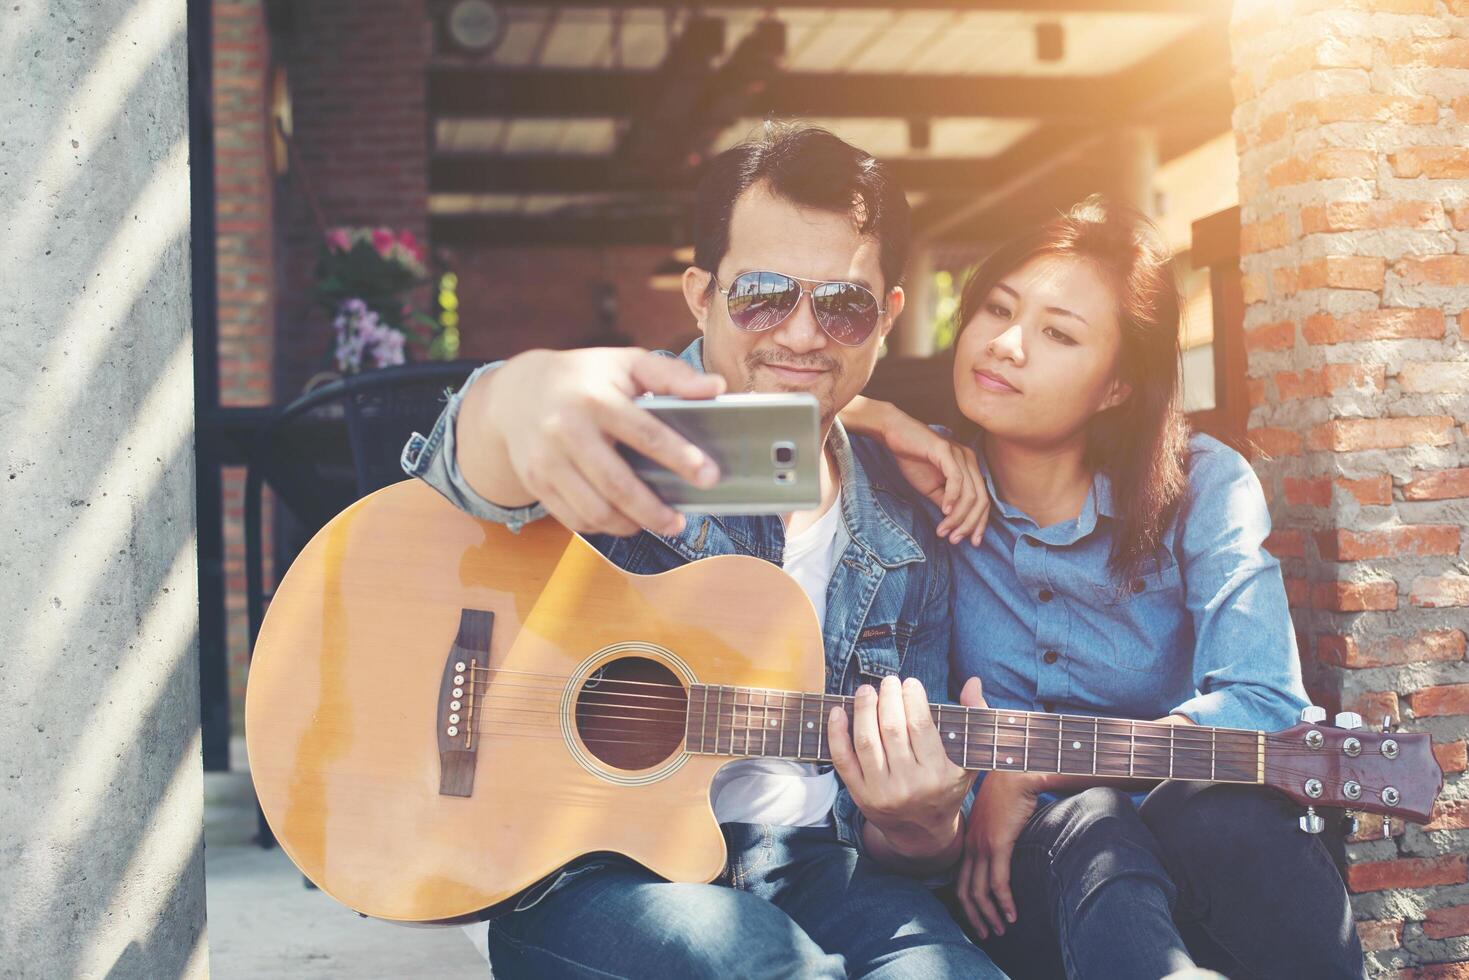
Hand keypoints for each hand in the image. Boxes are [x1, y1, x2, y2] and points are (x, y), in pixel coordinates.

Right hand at [475, 348, 724, 535]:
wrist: (517, 392)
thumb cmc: (585, 378)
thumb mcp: (627, 364)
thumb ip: (672, 376)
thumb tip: (716, 389)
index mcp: (595, 399)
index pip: (645, 434)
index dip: (680, 458)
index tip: (709, 477)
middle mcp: (566, 430)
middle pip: (617, 484)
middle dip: (654, 510)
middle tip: (681, 522)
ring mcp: (546, 460)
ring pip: (594, 510)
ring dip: (631, 525)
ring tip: (656, 523)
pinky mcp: (535, 481)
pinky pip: (573, 518)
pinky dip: (603, 527)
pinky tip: (623, 520)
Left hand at [828, 676, 985, 863]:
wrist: (923, 834)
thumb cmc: (947, 788)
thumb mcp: (969, 760)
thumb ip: (974, 719)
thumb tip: (972, 681)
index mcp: (938, 775)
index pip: (920, 726)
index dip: (912, 698)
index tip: (910, 682)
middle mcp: (909, 785)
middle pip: (891, 730)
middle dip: (888, 698)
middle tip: (888, 681)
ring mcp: (882, 792)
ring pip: (866, 741)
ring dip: (863, 709)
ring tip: (866, 691)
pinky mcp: (860, 796)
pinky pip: (843, 760)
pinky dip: (837, 734)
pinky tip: (838, 711)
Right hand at [878, 408, 987, 545]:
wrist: (894, 435)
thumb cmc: (912, 459)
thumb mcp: (931, 488)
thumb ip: (946, 502)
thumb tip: (955, 523)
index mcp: (970, 468)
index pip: (984, 500)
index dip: (980, 523)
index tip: (972, 542)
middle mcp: (970, 460)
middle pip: (981, 500)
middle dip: (970, 524)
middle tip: (955, 540)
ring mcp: (960, 454)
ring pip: (969, 493)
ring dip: (958, 517)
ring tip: (944, 531)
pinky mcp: (946, 450)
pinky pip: (956, 479)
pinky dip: (952, 498)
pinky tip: (944, 512)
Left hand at [958, 770, 1044, 939]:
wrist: (1017, 772)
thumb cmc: (1010, 791)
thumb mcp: (996, 817)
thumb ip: (995, 834)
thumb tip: (1003, 849)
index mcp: (968, 840)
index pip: (959, 879)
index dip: (966, 903)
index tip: (977, 919)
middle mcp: (970, 845)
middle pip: (964, 891)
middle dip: (974, 916)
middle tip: (985, 933)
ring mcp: (982, 845)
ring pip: (979, 892)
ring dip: (990, 915)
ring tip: (1000, 930)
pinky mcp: (998, 844)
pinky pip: (998, 882)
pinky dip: (1005, 903)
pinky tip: (1012, 915)